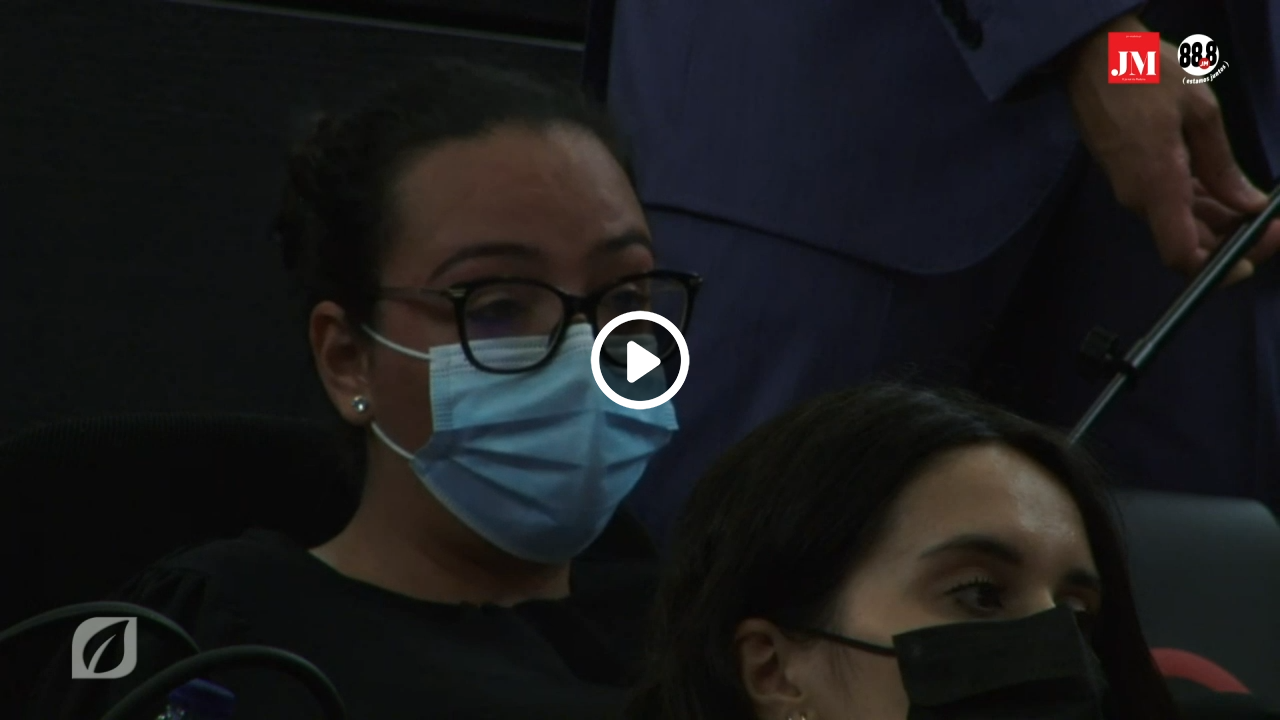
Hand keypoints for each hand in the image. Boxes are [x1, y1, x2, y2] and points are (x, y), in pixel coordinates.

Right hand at [1066, 14, 1279, 284]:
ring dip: (1218, 221)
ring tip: (1254, 206)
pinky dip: (1198, 204)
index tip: (1254, 256)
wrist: (1094, 57)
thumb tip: (1248, 206)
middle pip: (1186, 243)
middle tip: (1270, 225)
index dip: (1218, 269)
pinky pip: (1167, 202)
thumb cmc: (1149, 75)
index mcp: (1157, 185)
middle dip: (1230, 241)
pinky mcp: (1128, 174)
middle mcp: (1140, 197)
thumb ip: (1223, 167)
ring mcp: (1130, 187)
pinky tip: (1224, 190)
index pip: (1181, 255)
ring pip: (1179, 222)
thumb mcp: (1201, 113)